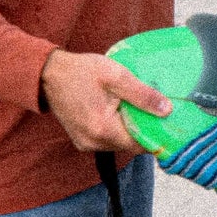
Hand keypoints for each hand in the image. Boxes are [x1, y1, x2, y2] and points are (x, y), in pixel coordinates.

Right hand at [40, 48, 171, 152]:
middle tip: (150, 109)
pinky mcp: (81, 141)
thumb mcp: (116, 76)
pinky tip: (115, 112)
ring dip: (128, 129)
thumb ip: (142, 94)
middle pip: (130, 145)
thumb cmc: (82, 71)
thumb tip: (167, 110)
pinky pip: (107, 141)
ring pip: (119, 144)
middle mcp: (94, 143)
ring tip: (131, 107)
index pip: (141, 145)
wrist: (49, 74)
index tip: (166, 121)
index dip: (156, 134)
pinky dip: (115, 129)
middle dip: (142, 129)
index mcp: (104, 129)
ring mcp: (86, 144)